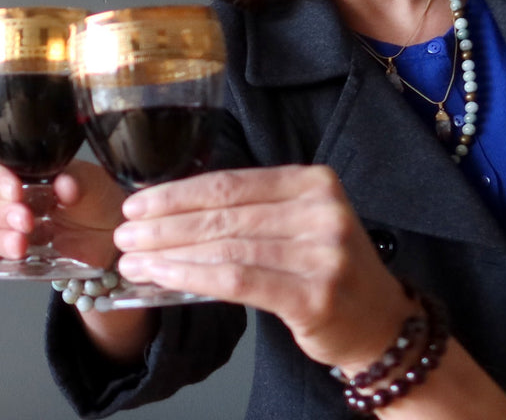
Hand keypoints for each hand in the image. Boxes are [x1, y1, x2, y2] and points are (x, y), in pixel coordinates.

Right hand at [0, 141, 124, 282]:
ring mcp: (2, 224)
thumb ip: (78, 181)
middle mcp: (2, 193)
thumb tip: (64, 185)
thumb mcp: (93, 183)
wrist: (112, 233)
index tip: (15, 190)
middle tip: (26, 221)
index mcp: (17, 166)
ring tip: (21, 246)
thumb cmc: (97, 198)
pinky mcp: (7, 253)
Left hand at [111, 165, 415, 370]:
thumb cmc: (326, 270)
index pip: (230, 182)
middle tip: (125, 233)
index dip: (177, 193)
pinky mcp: (315, 295)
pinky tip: (161, 276)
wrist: (381, 324)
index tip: (137, 203)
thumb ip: (248, 211)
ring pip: (225, 247)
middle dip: (165, 224)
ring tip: (133, 258)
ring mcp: (322, 253)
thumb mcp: (297, 223)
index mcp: (314, 181)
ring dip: (169, 252)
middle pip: (224, 214)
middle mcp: (321, 210)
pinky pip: (237, 280)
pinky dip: (191, 276)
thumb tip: (168, 211)